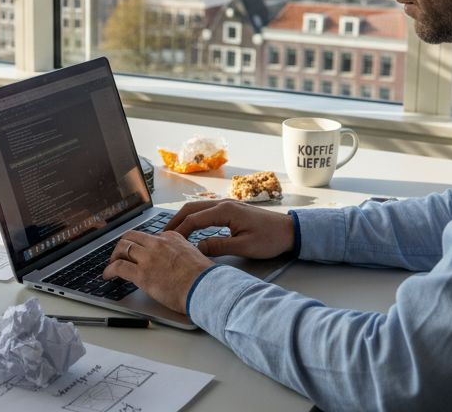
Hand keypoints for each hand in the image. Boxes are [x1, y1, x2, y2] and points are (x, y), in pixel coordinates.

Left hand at [102, 230, 212, 313]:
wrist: (205, 288)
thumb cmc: (203, 278)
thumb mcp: (193, 255)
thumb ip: (179, 253)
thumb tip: (172, 262)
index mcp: (172, 237)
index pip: (149, 237)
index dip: (140, 245)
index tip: (137, 252)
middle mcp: (158, 243)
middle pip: (132, 237)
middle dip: (123, 245)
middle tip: (119, 255)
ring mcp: (149, 257)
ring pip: (123, 248)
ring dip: (114, 256)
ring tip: (112, 264)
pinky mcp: (142, 273)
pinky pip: (118, 266)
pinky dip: (110, 270)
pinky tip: (108, 275)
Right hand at [163, 199, 294, 258]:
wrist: (289, 231)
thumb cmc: (270, 238)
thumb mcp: (244, 247)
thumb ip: (218, 246)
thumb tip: (197, 248)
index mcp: (225, 211)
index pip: (193, 219)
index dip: (179, 231)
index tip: (168, 242)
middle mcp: (224, 204)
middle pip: (191, 209)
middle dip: (175, 221)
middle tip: (162, 235)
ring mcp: (227, 205)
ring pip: (197, 208)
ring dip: (183, 218)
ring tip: (172, 232)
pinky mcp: (231, 209)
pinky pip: (206, 211)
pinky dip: (194, 218)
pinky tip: (190, 228)